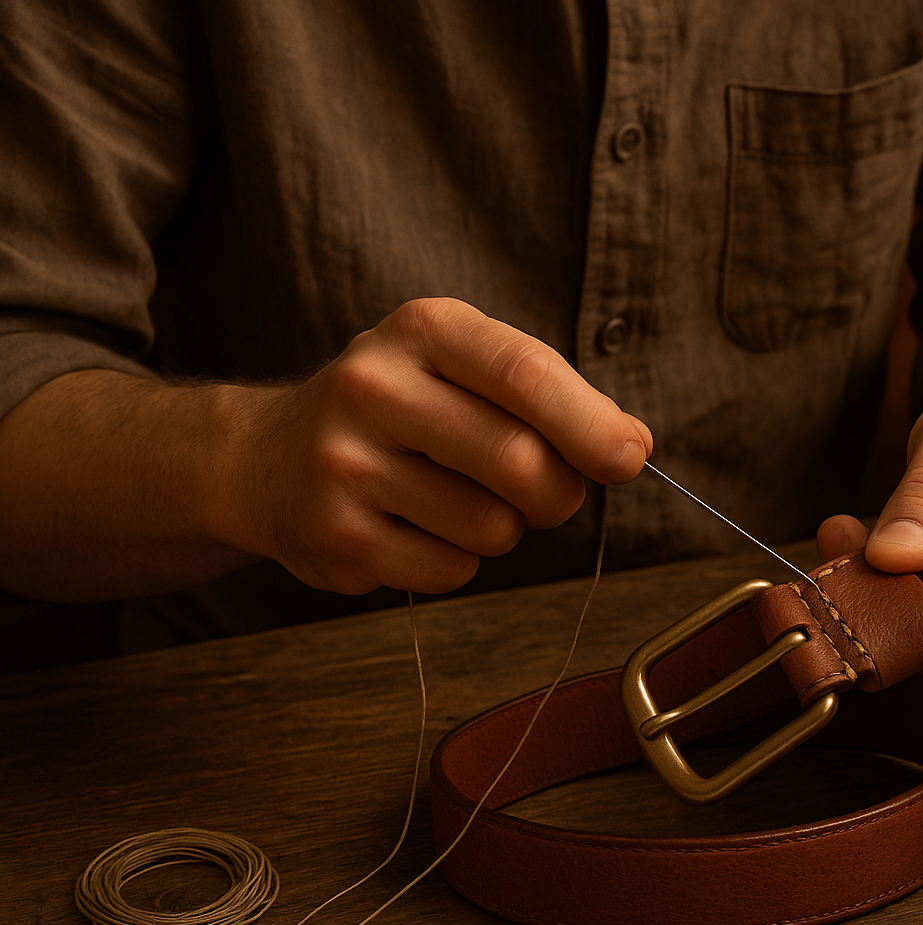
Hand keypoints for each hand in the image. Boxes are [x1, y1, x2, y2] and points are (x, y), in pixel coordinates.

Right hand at [224, 297, 651, 593]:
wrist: (267, 458)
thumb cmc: (401, 410)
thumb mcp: (465, 369)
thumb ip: (552, 398)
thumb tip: (631, 445)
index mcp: (422, 331)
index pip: (525, 374)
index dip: (591, 424)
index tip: (630, 457)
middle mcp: (374, 388)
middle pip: (517, 460)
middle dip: (558, 491)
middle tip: (550, 493)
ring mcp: (346, 465)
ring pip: (491, 525)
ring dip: (505, 527)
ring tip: (463, 499)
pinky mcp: (338, 537)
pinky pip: (452, 570)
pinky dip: (460, 560)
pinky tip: (420, 527)